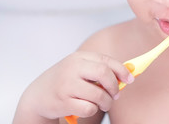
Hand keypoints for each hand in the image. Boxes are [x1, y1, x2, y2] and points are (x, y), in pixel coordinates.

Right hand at [14, 51, 133, 122]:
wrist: (37, 95)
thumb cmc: (66, 81)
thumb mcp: (81, 70)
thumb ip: (101, 70)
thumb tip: (129, 75)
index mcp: (79, 58)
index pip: (106, 60)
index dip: (122, 70)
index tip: (130, 80)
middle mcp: (72, 68)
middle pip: (104, 73)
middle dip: (114, 86)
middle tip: (116, 95)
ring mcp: (66, 84)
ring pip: (99, 94)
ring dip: (106, 102)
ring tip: (104, 103)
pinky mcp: (63, 102)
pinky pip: (89, 108)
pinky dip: (93, 110)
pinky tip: (87, 107)